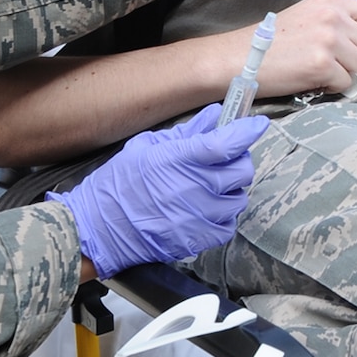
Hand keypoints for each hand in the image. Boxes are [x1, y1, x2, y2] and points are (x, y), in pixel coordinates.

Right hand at [53, 105, 268, 276]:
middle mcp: (192, 188)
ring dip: (231, 190)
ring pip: (238, 199)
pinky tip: (206, 209)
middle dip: (238, 160)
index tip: (256, 125)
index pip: (226, 143)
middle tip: (225, 158)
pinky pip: (228, 226)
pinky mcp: (196, 240)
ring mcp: (197, 217)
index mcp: (178, 160)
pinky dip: (223, 217)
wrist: (99, 228)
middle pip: (241, 171)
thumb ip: (185, 132)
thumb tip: (214, 116)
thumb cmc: (118, 185)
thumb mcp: (146, 147)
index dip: (247, 131)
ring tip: (212, 187)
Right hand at [251, 0, 356, 96]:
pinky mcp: (323, 66)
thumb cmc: (268, 40)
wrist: (239, 58)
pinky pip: (347, 83)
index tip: (345, 41)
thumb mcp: (304, 15)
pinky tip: (312, 80)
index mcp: (329, 1)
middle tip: (330, 60)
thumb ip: (333, 20)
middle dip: (354, 56)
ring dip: (346, 73)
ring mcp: (330, 41)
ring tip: (320, 71)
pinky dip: (332, 87)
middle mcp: (333, 17)